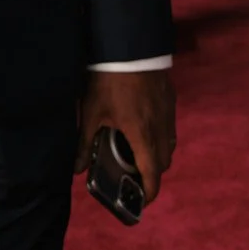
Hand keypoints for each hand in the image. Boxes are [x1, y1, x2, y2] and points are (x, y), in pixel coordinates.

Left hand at [74, 69, 176, 202]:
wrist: (132, 48)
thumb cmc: (109, 82)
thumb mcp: (91, 113)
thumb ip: (85, 143)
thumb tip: (78, 169)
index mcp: (142, 135)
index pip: (152, 172)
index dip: (149, 190)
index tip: (143, 201)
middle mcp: (161, 128)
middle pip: (164, 162)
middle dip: (152, 174)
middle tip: (134, 177)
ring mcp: (168, 113)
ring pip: (169, 144)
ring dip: (157, 155)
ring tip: (138, 154)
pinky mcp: (170, 100)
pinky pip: (170, 128)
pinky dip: (160, 137)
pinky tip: (143, 129)